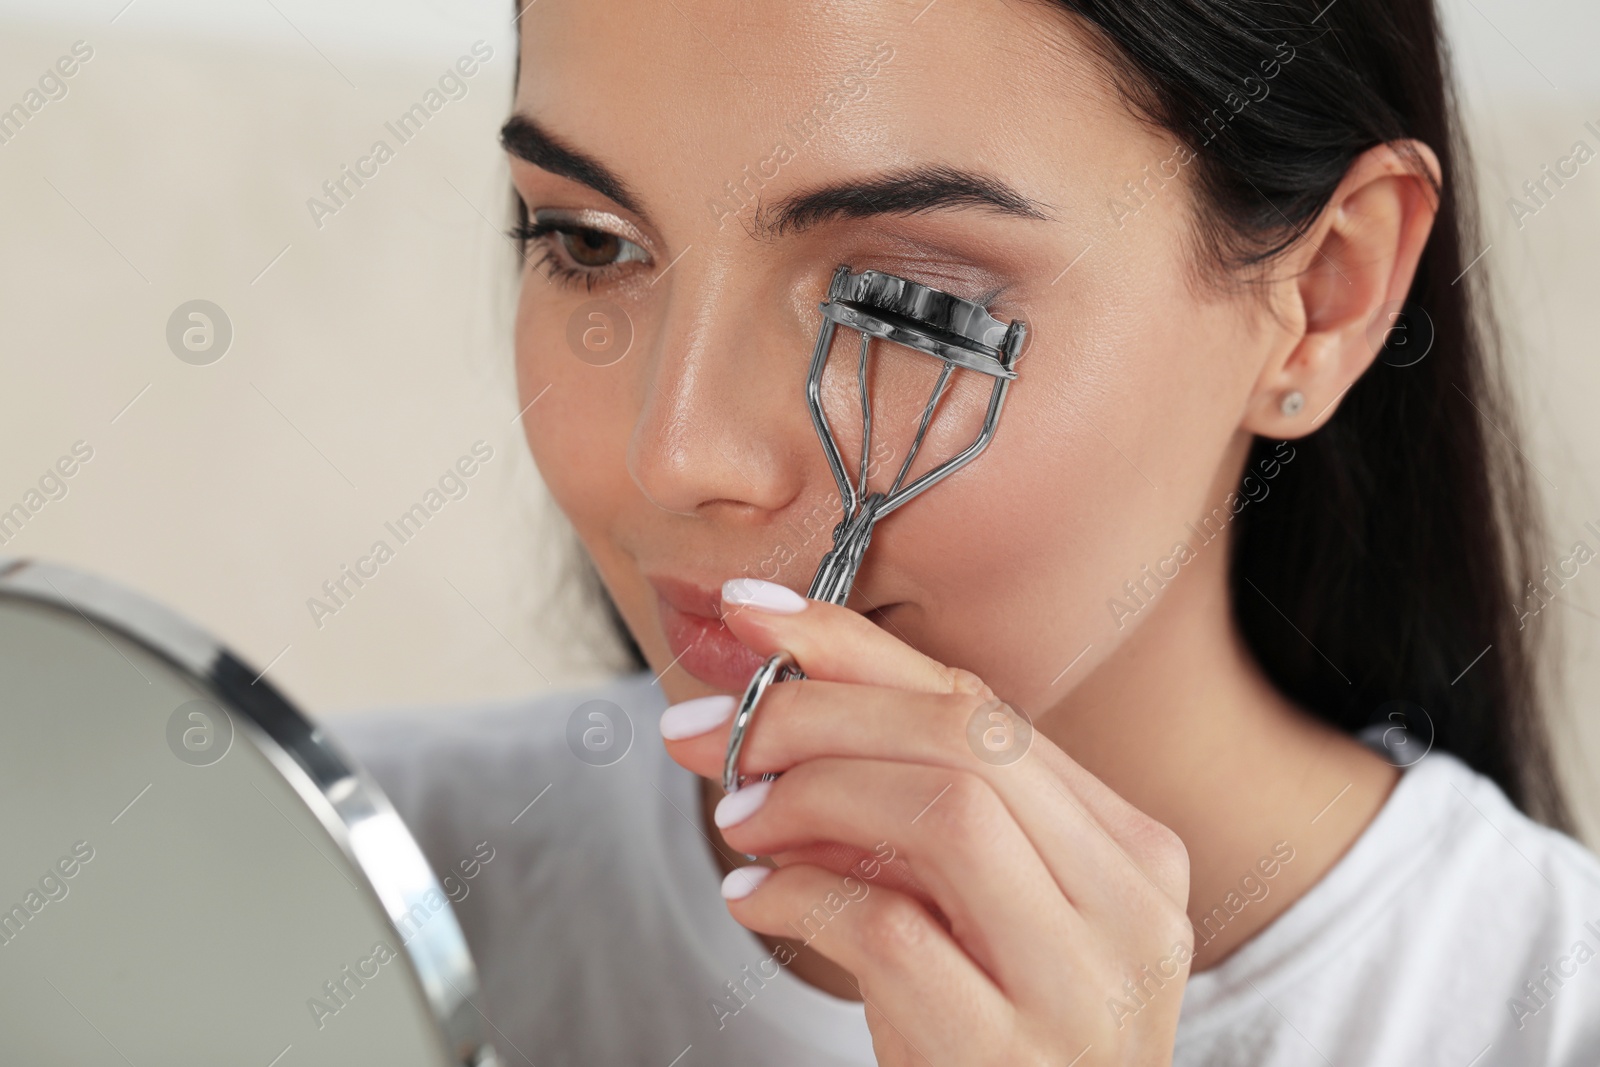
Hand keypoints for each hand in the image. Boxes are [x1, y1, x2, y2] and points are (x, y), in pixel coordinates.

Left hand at [660, 583, 1192, 1065]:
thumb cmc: (991, 1040)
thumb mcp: (963, 910)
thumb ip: (896, 813)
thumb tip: (759, 713)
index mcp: (1127, 846)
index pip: (984, 703)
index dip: (854, 643)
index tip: (752, 611)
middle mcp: (1129, 900)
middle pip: (968, 735)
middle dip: (818, 709)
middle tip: (715, 729)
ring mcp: (1084, 979)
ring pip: (946, 809)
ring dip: (811, 794)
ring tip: (739, 821)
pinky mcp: (1014, 1052)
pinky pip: (891, 930)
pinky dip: (801, 897)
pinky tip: (755, 902)